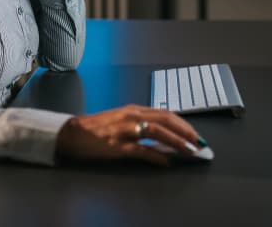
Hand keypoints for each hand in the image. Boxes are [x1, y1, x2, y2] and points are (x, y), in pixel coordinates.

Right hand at [55, 105, 204, 166]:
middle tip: (198, 143)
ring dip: (176, 141)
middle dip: (185, 131)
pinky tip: (166, 162)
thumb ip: (141, 124)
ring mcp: (124, 130)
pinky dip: (156, 156)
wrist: (73, 133)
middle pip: (165, 119)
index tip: (195, 135)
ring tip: (188, 151)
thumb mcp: (122, 120)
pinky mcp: (116, 146)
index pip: (165, 113)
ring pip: (156, 132)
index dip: (183, 124)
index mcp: (134, 110)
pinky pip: (141, 150)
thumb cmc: (97, 128)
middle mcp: (131, 116)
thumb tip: (165, 136)